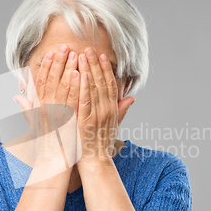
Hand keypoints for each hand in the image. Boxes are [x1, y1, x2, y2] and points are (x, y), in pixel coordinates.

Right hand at [14, 45, 80, 167]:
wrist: (53, 162)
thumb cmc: (45, 145)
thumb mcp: (33, 125)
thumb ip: (27, 109)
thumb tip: (17, 97)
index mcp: (38, 107)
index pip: (40, 82)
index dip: (46, 66)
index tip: (51, 53)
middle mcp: (46, 108)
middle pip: (52, 79)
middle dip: (58, 62)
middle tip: (65, 46)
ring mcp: (57, 114)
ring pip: (63, 86)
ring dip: (69, 69)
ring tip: (76, 54)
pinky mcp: (68, 119)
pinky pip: (73, 99)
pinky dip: (76, 86)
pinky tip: (81, 74)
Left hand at [76, 48, 134, 164]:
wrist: (95, 162)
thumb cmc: (101, 144)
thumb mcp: (114, 126)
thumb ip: (121, 110)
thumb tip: (131, 98)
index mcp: (112, 109)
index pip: (110, 84)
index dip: (106, 68)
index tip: (101, 55)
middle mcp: (106, 110)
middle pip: (101, 82)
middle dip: (95, 64)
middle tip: (88, 48)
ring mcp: (96, 114)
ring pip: (93, 88)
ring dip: (88, 70)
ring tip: (81, 55)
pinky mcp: (85, 120)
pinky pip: (84, 100)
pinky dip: (83, 87)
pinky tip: (79, 74)